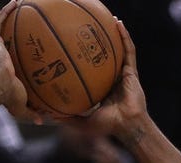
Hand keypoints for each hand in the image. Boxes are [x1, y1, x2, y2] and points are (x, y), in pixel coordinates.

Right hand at [0, 5, 31, 119]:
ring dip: (4, 16)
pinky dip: (5, 11)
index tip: (11, 50)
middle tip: (15, 25)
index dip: (3, 53)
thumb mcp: (22, 107)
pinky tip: (15, 2)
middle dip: (4, 32)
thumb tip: (44, 121)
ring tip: (15, 6)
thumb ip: (32, 113)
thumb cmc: (6, 98)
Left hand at [63, 21, 148, 142]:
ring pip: (119, 49)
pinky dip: (124, 37)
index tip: (74, 49)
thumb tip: (48, 115)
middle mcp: (113, 78)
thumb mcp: (82, 122)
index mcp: (102, 88)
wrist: (127, 125)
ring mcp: (123, 74)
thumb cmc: (108, 126)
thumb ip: (67, 117)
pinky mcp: (132, 71)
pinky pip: (128, 50)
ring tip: (108, 18)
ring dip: (115, 33)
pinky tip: (118, 24)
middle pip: (105, 56)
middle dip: (100, 42)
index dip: (85, 59)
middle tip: (89, 29)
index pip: (92, 70)